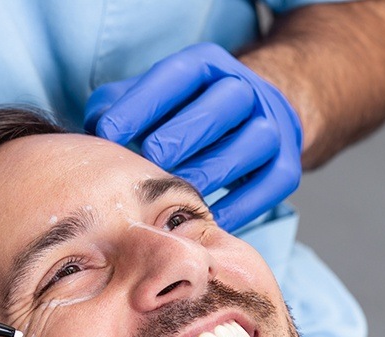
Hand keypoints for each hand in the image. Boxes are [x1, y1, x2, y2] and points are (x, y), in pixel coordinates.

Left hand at [85, 42, 302, 231]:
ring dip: (211, 170)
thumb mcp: (155, 99)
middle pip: (220, 106)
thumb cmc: (187, 115)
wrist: (254, 121)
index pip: (177, 76)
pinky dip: (240, 205)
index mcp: (207, 68)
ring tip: (179, 190)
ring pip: (251, 144)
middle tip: (151, 158)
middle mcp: (245, 91)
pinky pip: (268, 185)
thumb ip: (122, 105)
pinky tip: (208, 219)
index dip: (143, 103)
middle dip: (182, 133)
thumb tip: (96, 124)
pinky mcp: (287, 165)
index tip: (109, 132)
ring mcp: (272, 128)